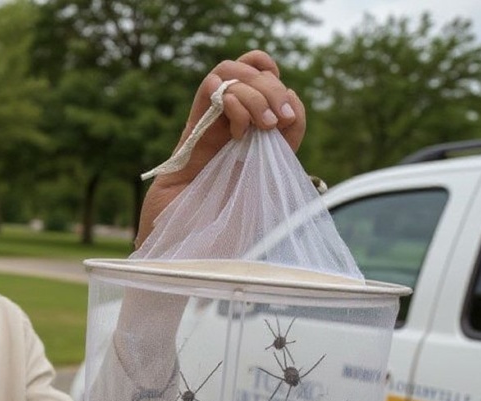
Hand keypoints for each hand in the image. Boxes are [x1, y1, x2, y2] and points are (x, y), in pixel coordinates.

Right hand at [136, 50, 306, 247]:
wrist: (189, 247)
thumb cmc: (227, 233)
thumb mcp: (269, 193)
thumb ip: (283, 153)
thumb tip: (291, 110)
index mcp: (260, 141)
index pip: (279, 93)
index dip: (288, 95)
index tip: (288, 120)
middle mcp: (236, 127)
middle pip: (258, 74)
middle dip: (273, 89)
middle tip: (275, 122)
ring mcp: (213, 125)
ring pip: (232, 72)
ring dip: (254, 89)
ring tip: (258, 124)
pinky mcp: (192, 131)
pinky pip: (209, 89)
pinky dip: (229, 95)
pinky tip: (235, 128)